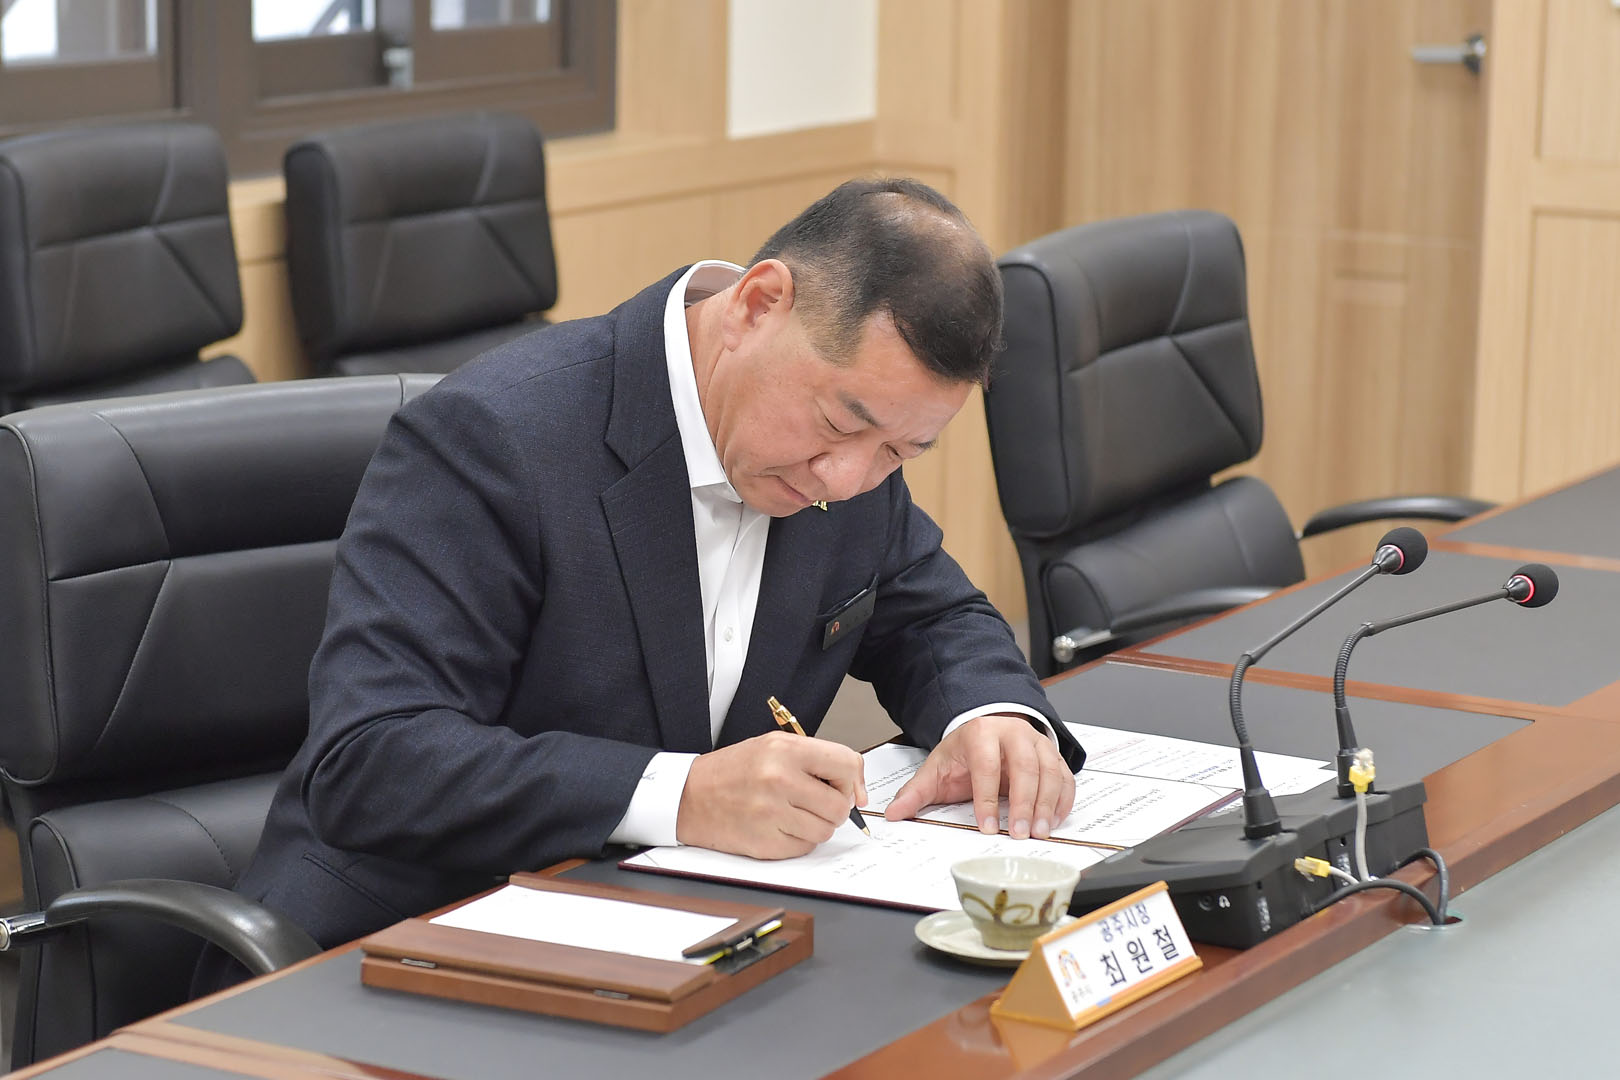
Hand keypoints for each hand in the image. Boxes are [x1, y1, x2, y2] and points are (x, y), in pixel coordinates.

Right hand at [677, 731, 867, 858]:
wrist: (688, 796)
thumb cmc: (734, 770)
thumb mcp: (773, 747)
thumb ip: (816, 760)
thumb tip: (857, 791)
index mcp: (784, 750)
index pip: (845, 764)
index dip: (852, 780)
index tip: (848, 790)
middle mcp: (779, 780)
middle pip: (839, 805)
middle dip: (835, 807)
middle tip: (816, 802)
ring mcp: (772, 814)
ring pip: (825, 830)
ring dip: (817, 825)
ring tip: (795, 813)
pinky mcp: (765, 843)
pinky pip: (804, 848)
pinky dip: (798, 841)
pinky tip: (780, 826)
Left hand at [883, 714, 1074, 839]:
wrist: (986, 730)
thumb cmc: (963, 753)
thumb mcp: (936, 769)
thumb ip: (916, 793)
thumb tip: (894, 813)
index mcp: (980, 733)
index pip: (985, 765)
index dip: (987, 799)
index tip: (988, 828)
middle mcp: (1012, 733)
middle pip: (1025, 766)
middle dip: (1024, 802)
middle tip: (1021, 833)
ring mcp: (1036, 742)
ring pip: (1049, 770)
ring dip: (1047, 804)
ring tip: (1040, 832)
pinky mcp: (1052, 754)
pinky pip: (1065, 776)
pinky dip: (1063, 799)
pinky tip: (1056, 821)